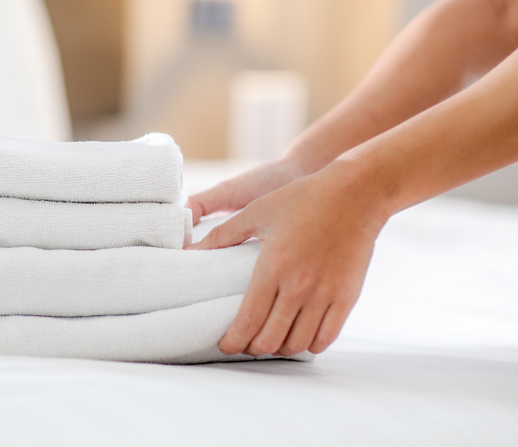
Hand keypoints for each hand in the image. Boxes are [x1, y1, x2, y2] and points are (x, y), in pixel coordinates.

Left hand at [186, 162, 386, 355]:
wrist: (355, 194)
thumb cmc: (302, 199)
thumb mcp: (256, 212)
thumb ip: (221, 235)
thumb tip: (189, 249)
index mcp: (272, 267)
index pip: (248, 320)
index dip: (233, 341)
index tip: (225, 345)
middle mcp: (299, 285)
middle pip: (271, 338)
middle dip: (252, 348)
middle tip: (244, 344)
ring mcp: (326, 294)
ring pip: (298, 343)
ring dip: (279, 349)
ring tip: (269, 341)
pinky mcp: (348, 297)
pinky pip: (327, 337)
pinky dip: (309, 345)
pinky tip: (299, 337)